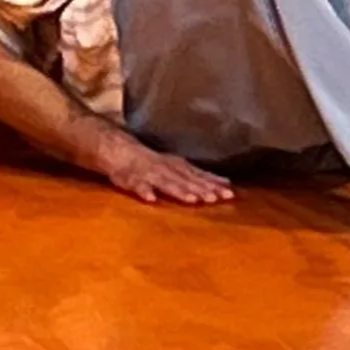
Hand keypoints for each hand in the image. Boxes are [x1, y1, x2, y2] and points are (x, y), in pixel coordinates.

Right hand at [101, 136, 234, 206]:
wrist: (119, 150)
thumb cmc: (153, 162)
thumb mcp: (179, 166)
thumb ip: (200, 175)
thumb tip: (228, 183)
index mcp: (179, 166)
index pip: (200, 176)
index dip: (214, 184)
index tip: (230, 194)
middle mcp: (167, 168)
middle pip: (186, 180)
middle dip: (201, 189)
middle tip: (216, 198)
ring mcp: (149, 173)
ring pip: (165, 182)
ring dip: (178, 190)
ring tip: (191, 199)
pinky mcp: (131, 179)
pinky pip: (138, 186)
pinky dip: (145, 191)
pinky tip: (151, 199)